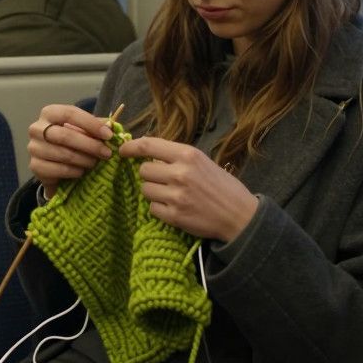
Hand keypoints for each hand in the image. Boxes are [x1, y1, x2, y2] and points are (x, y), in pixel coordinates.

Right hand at [26, 104, 113, 198]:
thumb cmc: (71, 141)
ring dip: (84, 160)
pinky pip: (58, 170)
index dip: (90, 124)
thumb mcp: (83, 129)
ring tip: (95, 163)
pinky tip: (81, 172)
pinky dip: (74, 172)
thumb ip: (96, 125)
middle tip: (107, 153)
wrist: (53, 163)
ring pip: (63, 154)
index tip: (108, 135)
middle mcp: (37, 128)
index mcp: (49, 113)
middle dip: (90, 145)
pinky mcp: (34, 166)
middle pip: (65, 135)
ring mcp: (34, 148)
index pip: (69, 113)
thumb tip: (112, 125)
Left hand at [119, 136, 257, 242]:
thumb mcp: (202, 162)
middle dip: (149, 175)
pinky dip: (159, 209)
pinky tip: (175, 208)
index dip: (130, 147)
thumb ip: (176, 157)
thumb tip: (146, 154)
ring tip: (172, 195)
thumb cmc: (222, 186)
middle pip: (143, 170)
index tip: (122, 151)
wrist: (240, 216)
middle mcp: (180, 173)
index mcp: (188, 155)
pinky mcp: (174, 216)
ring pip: (145, 189)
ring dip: (153, 192)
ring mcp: (176, 196)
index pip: (148, 146)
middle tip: (163, 180)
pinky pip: (152, 208)